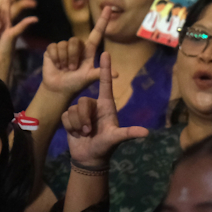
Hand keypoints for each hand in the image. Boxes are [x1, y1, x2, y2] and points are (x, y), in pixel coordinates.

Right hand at [39, 8, 110, 97]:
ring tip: (65, 68)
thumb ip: (101, 74)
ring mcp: (64, 47)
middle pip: (75, 41)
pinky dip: (55, 58)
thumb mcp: (89, 78)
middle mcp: (77, 46)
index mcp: (88, 51)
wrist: (59, 89)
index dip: (103, 21)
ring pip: (64, 44)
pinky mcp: (52, 49)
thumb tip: (117, 74)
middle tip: (72, 69)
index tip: (108, 8)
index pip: (97, 33)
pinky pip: (53, 47)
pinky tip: (56, 65)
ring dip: (64, 59)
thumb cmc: (76, 83)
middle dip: (73, 57)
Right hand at [61, 44, 148, 163]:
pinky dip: (69, 127)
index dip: (105, 69)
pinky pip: (65, 116)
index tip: (105, 53)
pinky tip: (76, 134)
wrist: (89, 158)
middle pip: (83, 102)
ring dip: (77, 124)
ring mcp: (81, 111)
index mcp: (106, 106)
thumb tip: (146, 133)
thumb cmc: (105, 147)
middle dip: (84, 119)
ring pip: (72, 110)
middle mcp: (94, 105)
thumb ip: (129, 134)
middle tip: (89, 131)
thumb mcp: (116, 139)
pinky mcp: (70, 117)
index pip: (105, 84)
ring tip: (84, 134)